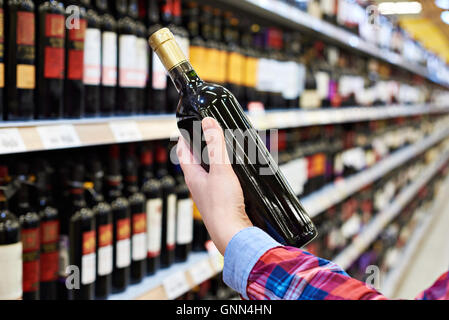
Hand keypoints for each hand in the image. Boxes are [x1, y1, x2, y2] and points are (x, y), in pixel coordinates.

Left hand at [177, 117, 252, 254]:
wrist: (233, 235)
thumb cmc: (223, 206)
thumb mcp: (221, 170)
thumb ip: (215, 145)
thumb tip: (207, 122)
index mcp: (192, 176)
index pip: (182, 151)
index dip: (184, 136)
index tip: (188, 125)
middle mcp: (198, 185)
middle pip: (195, 160)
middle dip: (201, 145)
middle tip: (210, 133)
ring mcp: (209, 194)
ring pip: (208, 171)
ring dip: (213, 159)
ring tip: (223, 148)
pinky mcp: (221, 201)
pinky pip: (220, 181)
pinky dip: (224, 172)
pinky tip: (235, 172)